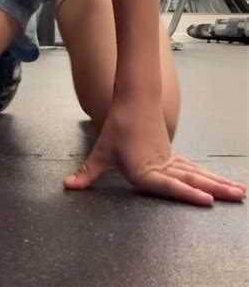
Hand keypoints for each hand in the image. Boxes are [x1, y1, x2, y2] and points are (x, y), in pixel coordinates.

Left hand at [63, 98, 245, 205]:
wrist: (133, 99)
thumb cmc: (118, 127)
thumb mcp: (101, 153)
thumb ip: (87, 174)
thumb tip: (68, 186)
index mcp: (145, 169)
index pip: (168, 185)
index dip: (187, 194)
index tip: (206, 200)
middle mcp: (162, 166)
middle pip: (192, 180)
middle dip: (216, 190)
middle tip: (237, 197)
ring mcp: (170, 160)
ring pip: (198, 174)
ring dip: (218, 183)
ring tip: (239, 192)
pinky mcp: (172, 156)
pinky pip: (194, 169)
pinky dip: (208, 177)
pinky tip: (221, 185)